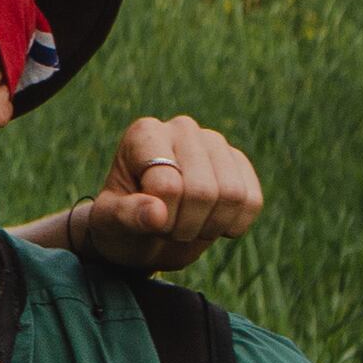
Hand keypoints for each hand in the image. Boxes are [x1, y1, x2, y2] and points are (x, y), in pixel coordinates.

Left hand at [39, 116, 260, 275]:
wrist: (145, 234)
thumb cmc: (122, 223)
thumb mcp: (110, 222)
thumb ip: (127, 215)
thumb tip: (157, 214)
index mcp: (145, 133)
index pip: (168, 185)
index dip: (161, 219)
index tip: (146, 219)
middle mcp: (183, 128)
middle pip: (203, 192)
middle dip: (185, 225)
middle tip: (167, 227)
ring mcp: (215, 143)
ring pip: (233, 196)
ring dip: (209, 226)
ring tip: (187, 224)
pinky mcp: (239, 163)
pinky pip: (252, 201)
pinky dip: (233, 225)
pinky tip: (211, 223)